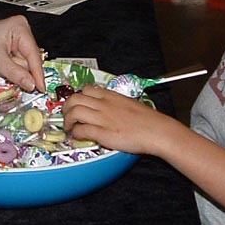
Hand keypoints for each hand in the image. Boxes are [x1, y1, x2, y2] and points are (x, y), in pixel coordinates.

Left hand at [0, 16, 45, 90]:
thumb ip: (16, 74)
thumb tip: (32, 84)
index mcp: (19, 28)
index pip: (33, 55)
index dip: (37, 74)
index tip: (41, 88)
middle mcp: (21, 31)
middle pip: (29, 60)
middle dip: (19, 72)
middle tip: (5, 75)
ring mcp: (17, 39)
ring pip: (23, 64)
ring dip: (12, 72)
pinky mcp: (12, 46)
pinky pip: (17, 63)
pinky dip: (9, 69)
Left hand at [62, 85, 181, 155]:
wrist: (157, 131)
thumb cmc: (148, 120)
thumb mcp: (130, 104)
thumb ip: (116, 104)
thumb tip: (107, 108)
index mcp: (112, 96)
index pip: (86, 89)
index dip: (77, 96)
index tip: (75, 103)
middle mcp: (104, 105)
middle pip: (75, 98)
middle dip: (66, 107)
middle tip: (67, 115)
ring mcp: (102, 118)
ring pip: (74, 112)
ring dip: (67, 120)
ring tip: (69, 127)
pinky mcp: (103, 133)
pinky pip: (81, 129)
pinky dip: (75, 132)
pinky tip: (77, 135)